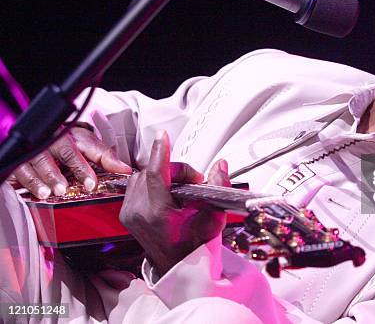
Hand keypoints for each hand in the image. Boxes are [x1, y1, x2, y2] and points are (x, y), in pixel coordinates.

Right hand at [6, 126, 131, 198]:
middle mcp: (53, 141)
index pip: (82, 148)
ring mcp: (35, 151)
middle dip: (62, 172)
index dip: (85, 167)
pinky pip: (21, 172)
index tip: (91, 184)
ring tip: (50, 192)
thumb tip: (126, 170)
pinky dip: (29, 183)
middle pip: (59, 154)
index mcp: (72, 136)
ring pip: (37, 163)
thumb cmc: (68, 143)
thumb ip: (106, 157)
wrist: (41, 136)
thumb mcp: (88, 146)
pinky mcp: (20, 161)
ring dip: (44, 179)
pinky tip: (37, 192)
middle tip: (65, 188)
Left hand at [119, 130, 228, 275]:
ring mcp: (129, 213)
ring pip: (142, 176)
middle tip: (193, 181)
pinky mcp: (126, 213)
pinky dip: (152, 182)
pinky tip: (167, 192)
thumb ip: (218, 189)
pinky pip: (136, 185)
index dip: (161, 152)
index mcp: (157, 214)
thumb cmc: (194, 247)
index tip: (164, 136)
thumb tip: (220, 167)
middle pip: (152, 172)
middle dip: (174, 170)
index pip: (156, 174)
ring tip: (181, 188)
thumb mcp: (213, 219)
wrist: (178, 266)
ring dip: (162, 175)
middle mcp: (138, 213)